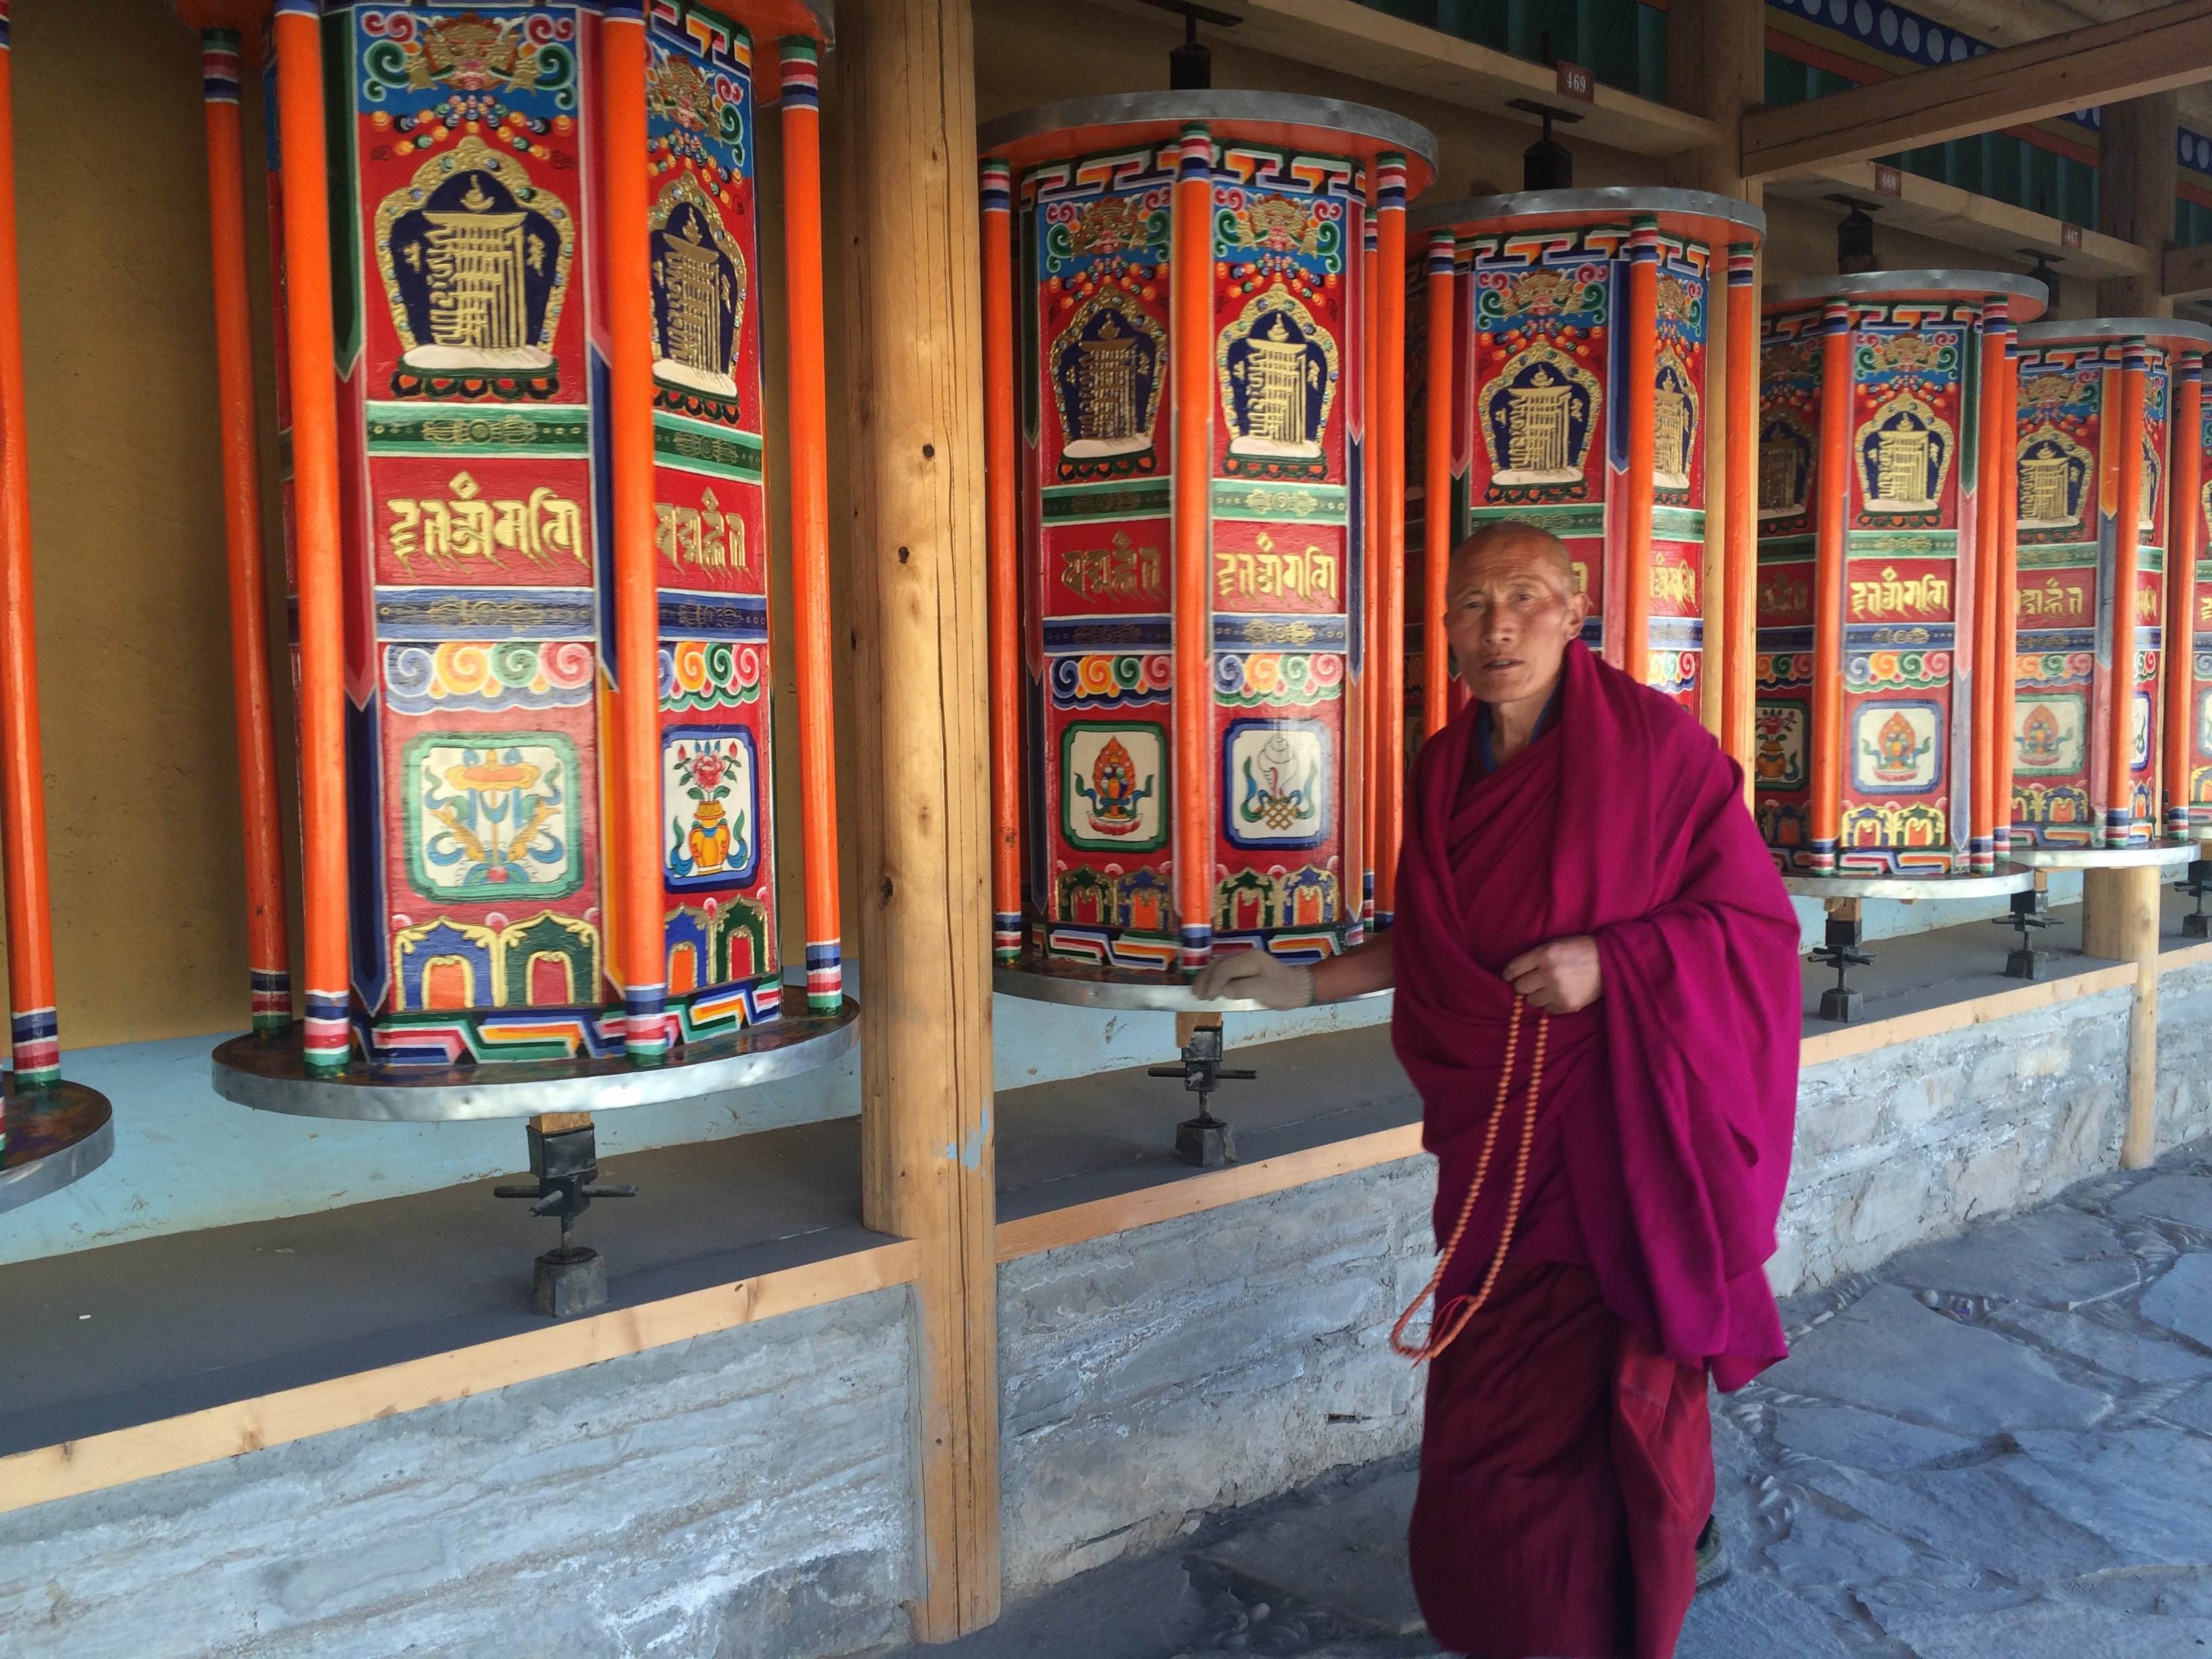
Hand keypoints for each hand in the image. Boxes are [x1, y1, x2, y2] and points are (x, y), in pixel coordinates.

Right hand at [1191, 949, 1314, 1010]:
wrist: (1300, 987)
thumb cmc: (1283, 991)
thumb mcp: (1263, 992)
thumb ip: (1241, 990)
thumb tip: (1223, 991)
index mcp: (1250, 959)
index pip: (1224, 969)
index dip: (1212, 983)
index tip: (1205, 998)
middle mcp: (1245, 955)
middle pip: (1218, 965)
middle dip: (1205, 979)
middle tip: (1195, 995)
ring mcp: (1244, 960)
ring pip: (1218, 966)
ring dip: (1207, 978)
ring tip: (1198, 992)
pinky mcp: (1245, 967)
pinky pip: (1224, 970)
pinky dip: (1214, 978)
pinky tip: (1209, 988)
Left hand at [1501, 935, 1601, 1013]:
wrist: (1609, 962)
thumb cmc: (1579, 949)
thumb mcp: (1555, 944)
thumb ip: (1536, 957)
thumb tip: (1515, 972)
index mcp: (1544, 955)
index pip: (1514, 969)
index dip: (1509, 974)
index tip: (1509, 976)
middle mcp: (1549, 974)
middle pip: (1520, 987)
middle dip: (1523, 984)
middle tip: (1531, 981)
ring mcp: (1558, 992)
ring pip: (1532, 1000)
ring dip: (1536, 995)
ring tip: (1547, 988)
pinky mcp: (1567, 1005)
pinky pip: (1547, 1009)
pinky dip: (1550, 1003)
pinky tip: (1558, 994)